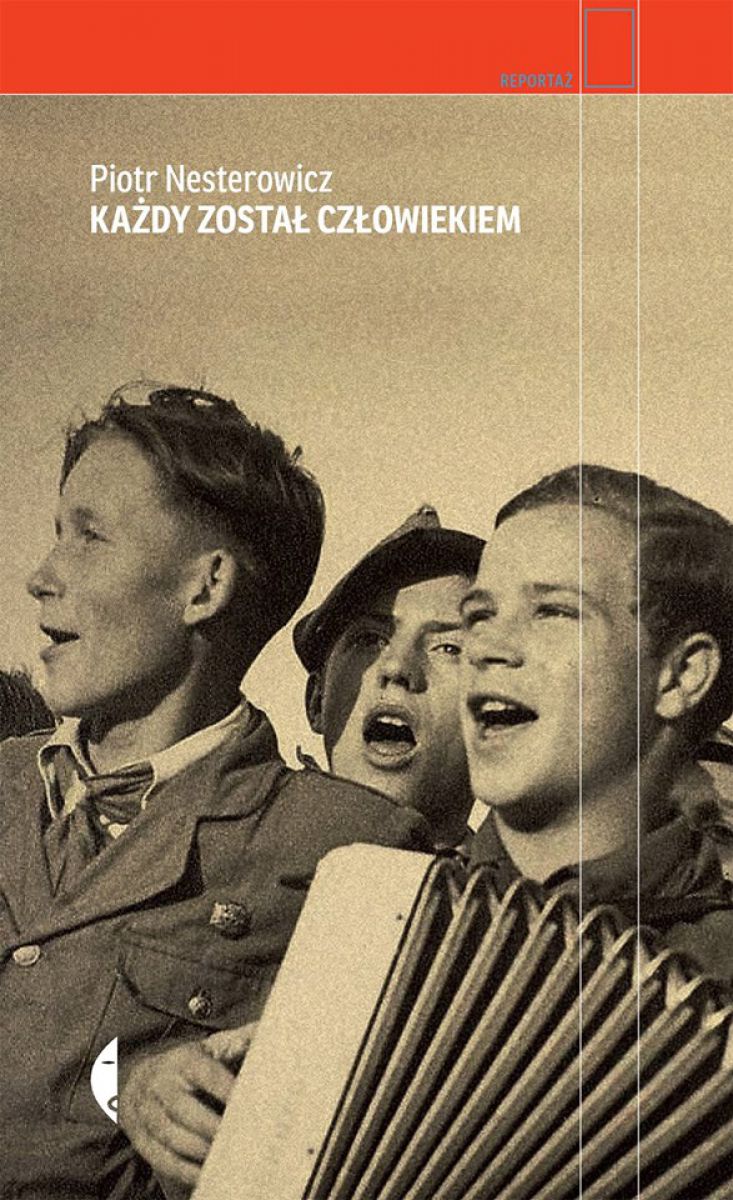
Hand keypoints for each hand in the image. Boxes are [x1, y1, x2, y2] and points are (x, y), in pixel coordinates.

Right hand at [119, 1024, 255, 1187]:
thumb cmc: (187, 1065)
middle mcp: (161, 1085)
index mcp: (184, 1061)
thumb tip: (268, 1031)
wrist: (137, 1078)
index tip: (249, 1105)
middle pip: (184, 1110)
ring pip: (171, 1136)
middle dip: (211, 1127)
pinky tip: (205, 1175)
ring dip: (199, 1151)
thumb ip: (240, 1042)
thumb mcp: (210, 1048)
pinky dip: (183, 1171)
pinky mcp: (140, 1138)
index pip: (206, 1074)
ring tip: (225, 1160)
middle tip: (239, 1140)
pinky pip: (161, 1158)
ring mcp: (146, 1113)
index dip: (225, 1089)